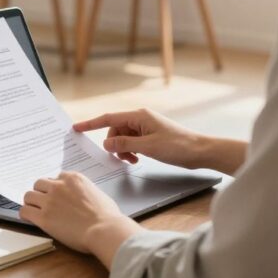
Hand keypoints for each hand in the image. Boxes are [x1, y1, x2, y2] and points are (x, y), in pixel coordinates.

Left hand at [20, 171, 142, 265]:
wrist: (104, 230)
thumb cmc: (107, 215)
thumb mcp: (96, 193)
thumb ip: (83, 190)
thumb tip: (80, 197)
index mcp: (73, 178)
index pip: (56, 177)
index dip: (55, 187)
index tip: (56, 195)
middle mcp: (58, 186)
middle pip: (39, 184)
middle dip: (41, 192)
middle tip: (45, 203)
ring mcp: (49, 201)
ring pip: (29, 195)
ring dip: (32, 202)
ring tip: (35, 210)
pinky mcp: (43, 217)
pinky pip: (25, 211)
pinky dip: (25, 214)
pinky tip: (29, 218)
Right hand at [75, 108, 247, 174]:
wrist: (201, 152)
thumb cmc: (179, 147)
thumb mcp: (148, 147)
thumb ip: (124, 145)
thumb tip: (106, 143)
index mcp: (138, 116)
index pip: (108, 119)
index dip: (90, 124)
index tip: (76, 128)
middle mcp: (141, 119)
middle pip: (115, 131)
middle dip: (115, 145)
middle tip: (123, 158)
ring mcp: (146, 127)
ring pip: (123, 138)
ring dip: (124, 150)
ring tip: (133, 160)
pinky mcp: (151, 136)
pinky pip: (132, 142)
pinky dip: (131, 151)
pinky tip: (138, 159)